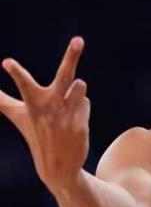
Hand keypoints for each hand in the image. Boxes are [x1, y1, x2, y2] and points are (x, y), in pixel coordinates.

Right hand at [0, 37, 89, 193]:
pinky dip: (80, 108)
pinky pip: (85, 102)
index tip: (7, 63)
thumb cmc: (36, 135)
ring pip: (79, 85)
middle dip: (71, 56)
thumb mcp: (19, 116)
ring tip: (65, 109)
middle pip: (64, 75)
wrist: (59, 166)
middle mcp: (51, 107)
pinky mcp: (82, 123)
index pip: (23, 84)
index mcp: (33, 103)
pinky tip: (73, 122)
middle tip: (79, 39)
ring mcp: (68, 115)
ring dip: (75, 91)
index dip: (16, 73)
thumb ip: (2, 101)